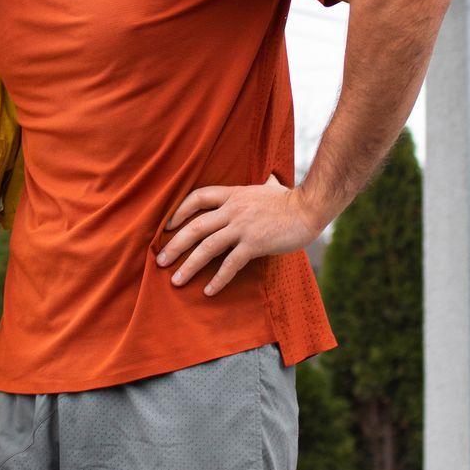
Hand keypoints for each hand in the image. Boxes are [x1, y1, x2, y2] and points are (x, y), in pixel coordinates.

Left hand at [157, 176, 320, 296]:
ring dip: (189, 266)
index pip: (198, 197)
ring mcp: (243, 226)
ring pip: (207, 246)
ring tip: (176, 281)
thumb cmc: (291, 199)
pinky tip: (209, 291)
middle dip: (174, 245)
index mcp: (233, 194)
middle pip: (195, 226)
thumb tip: (270, 177)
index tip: (167, 227)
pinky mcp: (254, 243)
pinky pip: (231, 264)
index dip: (179, 211)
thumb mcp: (269, 186)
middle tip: (160, 261)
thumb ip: (262, 184)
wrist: (310, 207)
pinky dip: (218, 279)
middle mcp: (233, 209)